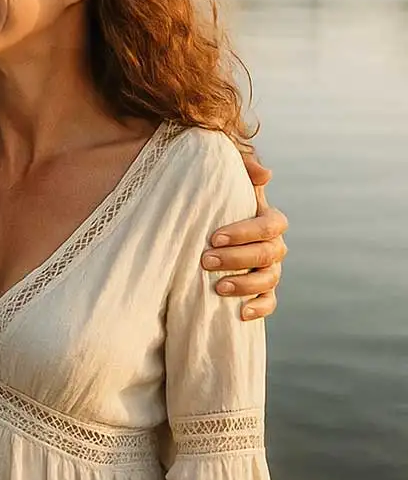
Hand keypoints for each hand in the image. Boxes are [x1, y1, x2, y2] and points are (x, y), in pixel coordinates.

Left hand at [202, 149, 287, 320]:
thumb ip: (242, 165)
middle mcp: (274, 246)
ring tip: (218, 287)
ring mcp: (270, 269)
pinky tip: (241, 314)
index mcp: (268, 219)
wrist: (205, 228)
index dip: (245, 232)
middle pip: (266, 254)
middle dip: (237, 258)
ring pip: (269, 280)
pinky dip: (259, 308)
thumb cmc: (215, 197)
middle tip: (206, 260)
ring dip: (245, 285)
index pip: (269, 226)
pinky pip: (270, 302)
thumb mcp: (225, 177)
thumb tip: (266, 174)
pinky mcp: (262, 290)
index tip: (214, 237)